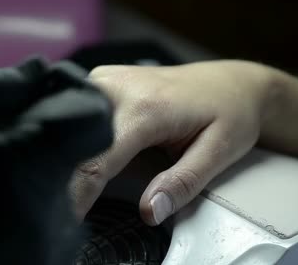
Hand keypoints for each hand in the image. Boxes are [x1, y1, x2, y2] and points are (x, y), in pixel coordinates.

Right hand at [69, 60, 274, 225]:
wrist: (230, 82)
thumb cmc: (229, 113)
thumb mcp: (219, 152)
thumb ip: (182, 183)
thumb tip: (149, 211)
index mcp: (146, 107)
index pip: (95, 161)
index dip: (77, 196)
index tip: (70, 220)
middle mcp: (118, 86)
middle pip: (73, 141)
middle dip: (68, 175)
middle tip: (72, 199)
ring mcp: (106, 78)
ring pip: (70, 126)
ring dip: (72, 154)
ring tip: (86, 173)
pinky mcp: (101, 79)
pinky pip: (77, 113)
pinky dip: (80, 137)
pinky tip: (94, 148)